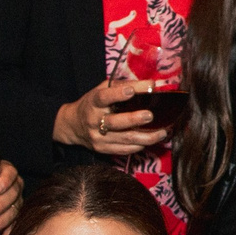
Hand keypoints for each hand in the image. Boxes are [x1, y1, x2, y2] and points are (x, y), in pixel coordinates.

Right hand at [57, 77, 171, 156]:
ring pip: (124, 139)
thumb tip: (151, 84)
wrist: (74, 126)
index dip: (117, 94)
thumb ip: (126, 85)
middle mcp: (94, 121)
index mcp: (93, 102)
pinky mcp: (104, 149)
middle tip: (150, 115)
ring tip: (162, 132)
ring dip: (146, 137)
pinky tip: (151, 140)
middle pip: (115, 122)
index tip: (131, 91)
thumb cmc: (94, 104)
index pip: (104, 97)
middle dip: (134, 119)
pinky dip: (140, 145)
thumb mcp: (104, 89)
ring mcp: (98, 137)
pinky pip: (125, 150)